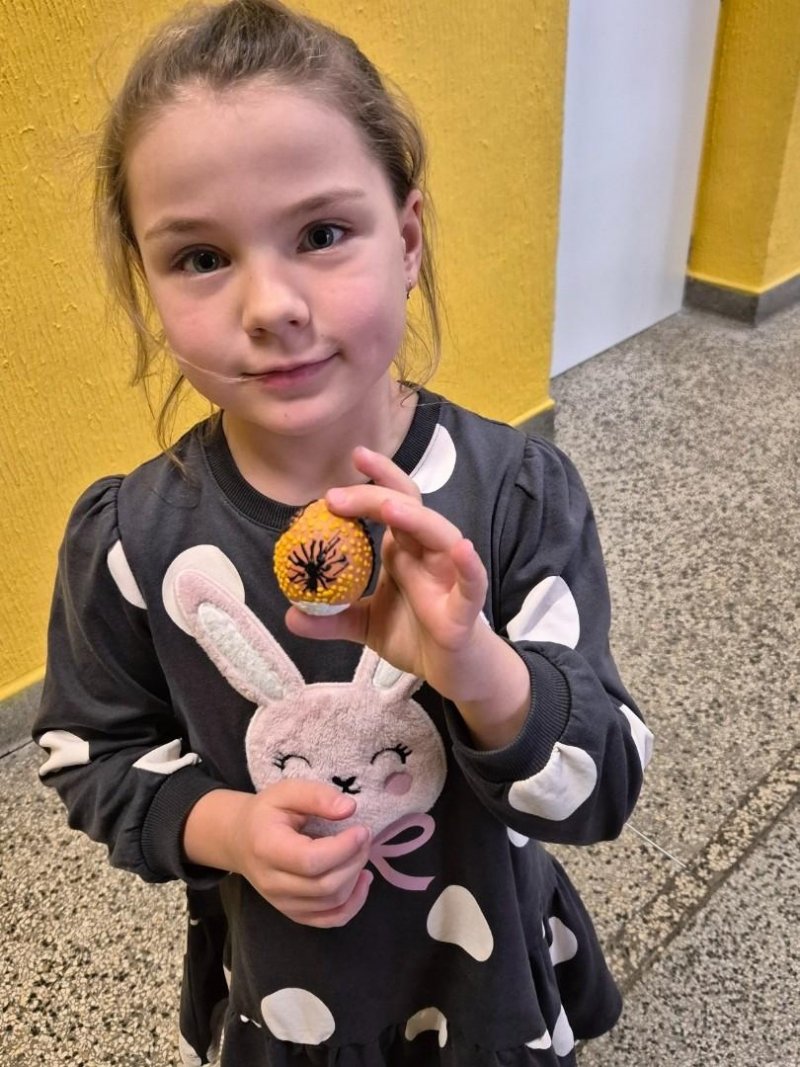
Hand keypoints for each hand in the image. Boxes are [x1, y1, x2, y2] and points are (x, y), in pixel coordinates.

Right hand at [184, 781, 372, 927]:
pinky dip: (353, 904)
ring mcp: (281, 903)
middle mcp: (272, 883)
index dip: (343, 848)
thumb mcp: (287, 791)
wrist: (240, 840)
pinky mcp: (293, 913)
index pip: (311, 861)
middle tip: (365, 837)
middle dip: (355, 860)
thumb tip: (349, 808)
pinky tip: (362, 880)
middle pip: (325, 886)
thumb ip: (317, 796)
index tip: (361, 829)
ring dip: (356, 878)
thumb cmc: (266, 813)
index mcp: (267, 849)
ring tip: (361, 852)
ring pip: (331, 903)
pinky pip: (329, 920)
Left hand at [286, 446, 487, 702]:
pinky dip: (468, 565)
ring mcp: (450, 577)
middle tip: (337, 494)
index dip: (374, 479)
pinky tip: (461, 550)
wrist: (453, 673)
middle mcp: (429, 554)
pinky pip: (472, 584)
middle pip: (409, 510)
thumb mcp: (365, 625)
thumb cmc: (416, 637)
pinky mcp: (466, 608)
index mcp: (405, 551)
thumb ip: (331, 618)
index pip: (392, 502)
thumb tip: (291, 616)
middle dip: (376, 494)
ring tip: (388, 508)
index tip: (351, 458)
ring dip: (416, 519)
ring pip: (441, 536)